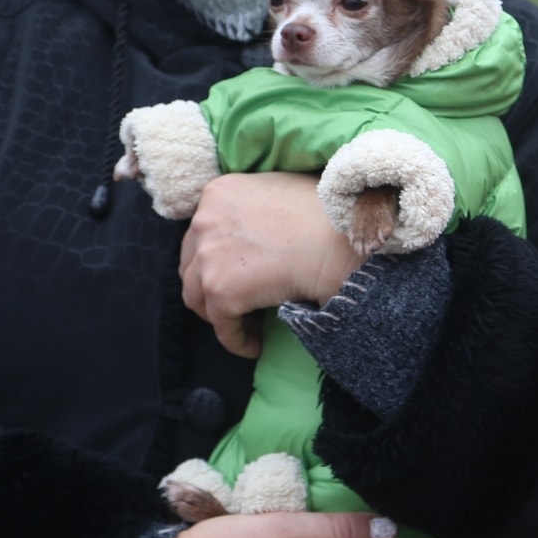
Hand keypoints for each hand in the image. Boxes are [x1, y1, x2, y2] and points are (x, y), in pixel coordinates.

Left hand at [180, 172, 360, 355]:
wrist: (344, 241)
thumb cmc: (328, 217)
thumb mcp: (280, 191)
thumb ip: (252, 207)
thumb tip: (250, 233)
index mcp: (217, 194)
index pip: (201, 234)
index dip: (217, 258)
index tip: (237, 273)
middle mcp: (204, 220)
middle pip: (192, 266)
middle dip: (212, 286)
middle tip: (239, 303)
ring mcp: (208, 256)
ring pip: (199, 299)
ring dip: (220, 315)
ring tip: (247, 324)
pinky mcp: (220, 290)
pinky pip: (222, 327)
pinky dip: (237, 341)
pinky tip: (255, 346)